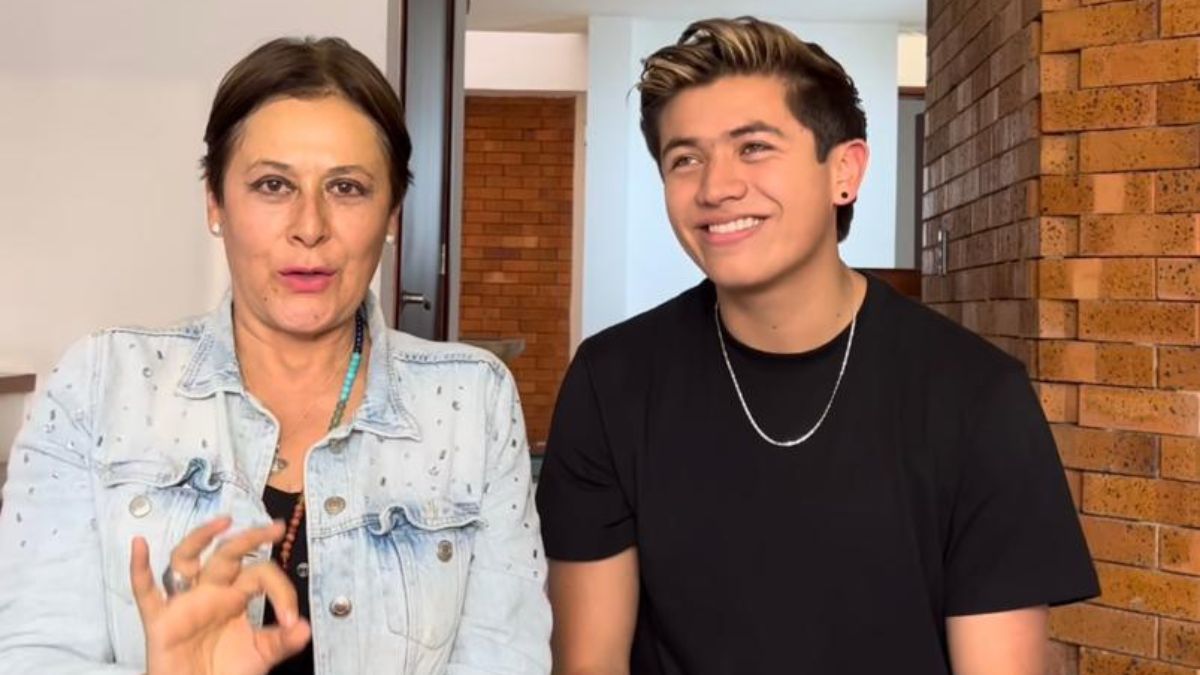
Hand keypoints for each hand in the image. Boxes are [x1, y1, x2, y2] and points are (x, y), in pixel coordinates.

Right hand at [130, 516, 310, 674]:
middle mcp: (210, 594)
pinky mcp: (160, 621)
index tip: (291, 619)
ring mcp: (184, 603)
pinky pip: (145, 591)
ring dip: (201, 538)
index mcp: (235, 598)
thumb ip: (282, 642)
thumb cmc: (224, 673)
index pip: (260, 575)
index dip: (280, 591)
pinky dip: (139, 568)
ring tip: (222, 523)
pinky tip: (140, 545)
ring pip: (186, 560)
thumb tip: (305, 628)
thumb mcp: (260, 655)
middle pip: (227, 555)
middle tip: (275, 528)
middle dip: (250, 538)